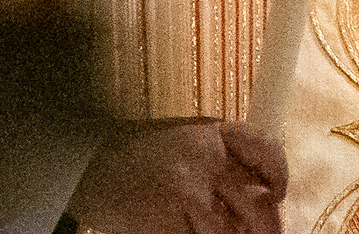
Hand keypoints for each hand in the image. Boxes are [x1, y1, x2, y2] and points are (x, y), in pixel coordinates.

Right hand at [66, 119, 284, 233]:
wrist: (80, 161)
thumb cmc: (129, 153)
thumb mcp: (179, 139)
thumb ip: (216, 158)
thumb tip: (252, 193)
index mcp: (211, 134)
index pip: (265, 149)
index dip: (278, 174)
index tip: (277, 193)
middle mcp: (205, 162)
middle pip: (257, 206)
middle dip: (265, 228)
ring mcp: (186, 197)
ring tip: (209, 229)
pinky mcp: (162, 226)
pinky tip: (183, 232)